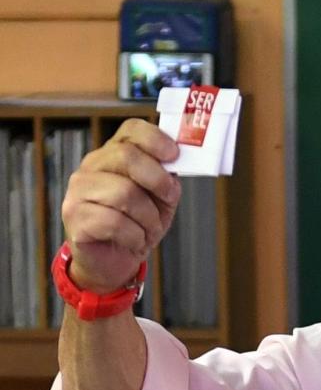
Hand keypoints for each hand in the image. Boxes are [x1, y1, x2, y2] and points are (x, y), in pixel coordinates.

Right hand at [61, 119, 181, 292]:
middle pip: (127, 156)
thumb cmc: (138, 224)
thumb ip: (167, 180)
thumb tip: (176, 167)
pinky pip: (114, 222)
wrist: (115, 259)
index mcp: (115, 154)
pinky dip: (134, 235)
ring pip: (124, 193)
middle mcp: (92, 166)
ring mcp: (79, 190)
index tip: (175, 156)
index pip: (132, 130)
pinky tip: (133, 240)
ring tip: (148, 229)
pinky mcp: (75, 216)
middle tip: (168, 200)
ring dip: (148, 217)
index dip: (156, 139)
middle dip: (158, 181)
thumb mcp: (161, 200)